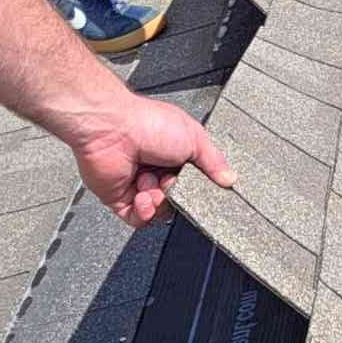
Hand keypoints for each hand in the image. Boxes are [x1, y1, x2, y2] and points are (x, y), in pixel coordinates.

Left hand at [70, 93, 235, 226]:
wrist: (112, 129)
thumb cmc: (147, 123)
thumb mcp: (195, 138)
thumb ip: (214, 161)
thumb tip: (230, 178)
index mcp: (173, 153)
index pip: (192, 182)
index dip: (197, 187)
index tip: (199, 186)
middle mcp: (155, 169)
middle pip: (177, 199)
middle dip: (177, 195)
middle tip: (171, 182)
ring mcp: (137, 185)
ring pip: (158, 211)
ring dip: (158, 202)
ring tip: (151, 185)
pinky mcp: (119, 198)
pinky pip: (137, 219)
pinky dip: (143, 213)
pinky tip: (143, 198)